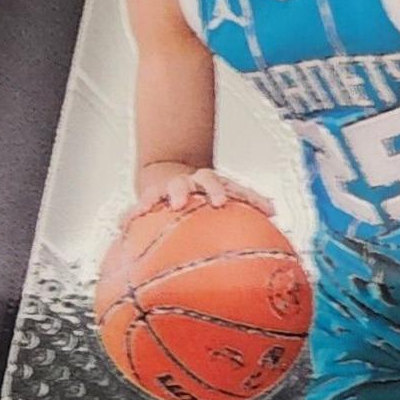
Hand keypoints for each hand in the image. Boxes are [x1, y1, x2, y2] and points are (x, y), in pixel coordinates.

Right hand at [130, 167, 274, 218]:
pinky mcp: (149, 198)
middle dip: (185, 190)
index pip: (219, 183)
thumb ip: (251, 202)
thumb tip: (276, 212)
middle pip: (186, 183)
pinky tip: (122, 224)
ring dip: (154, 199)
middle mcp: (190, 182)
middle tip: (181, 203)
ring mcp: (168, 189)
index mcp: (211, 183)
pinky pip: (138, 207)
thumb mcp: (227, 196)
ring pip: (161, 191)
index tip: (220, 203)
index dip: (220, 191)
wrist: (173, 175)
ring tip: (146, 210)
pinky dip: (131, 215)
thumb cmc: (207, 196)